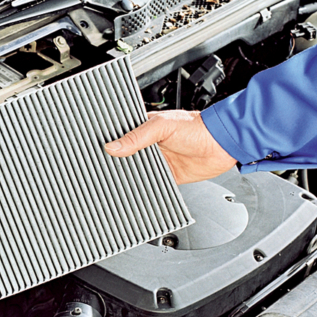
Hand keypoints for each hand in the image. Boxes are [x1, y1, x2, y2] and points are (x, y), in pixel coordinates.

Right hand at [103, 110, 236, 184]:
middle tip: (101, 170)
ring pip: (135, 171)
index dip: (108, 143)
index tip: (95, 151)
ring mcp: (157, 160)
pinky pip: (150, 183)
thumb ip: (137, 137)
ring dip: (128, 176)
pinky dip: (143, 187)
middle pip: (124, 156)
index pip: (119, 136)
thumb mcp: (162, 126)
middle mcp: (148, 144)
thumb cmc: (196, 127)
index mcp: (143, 127)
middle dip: (115, 163)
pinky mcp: (166, 175)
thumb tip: (112, 147)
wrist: (221, 145)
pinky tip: (133, 190)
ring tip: (112, 182)